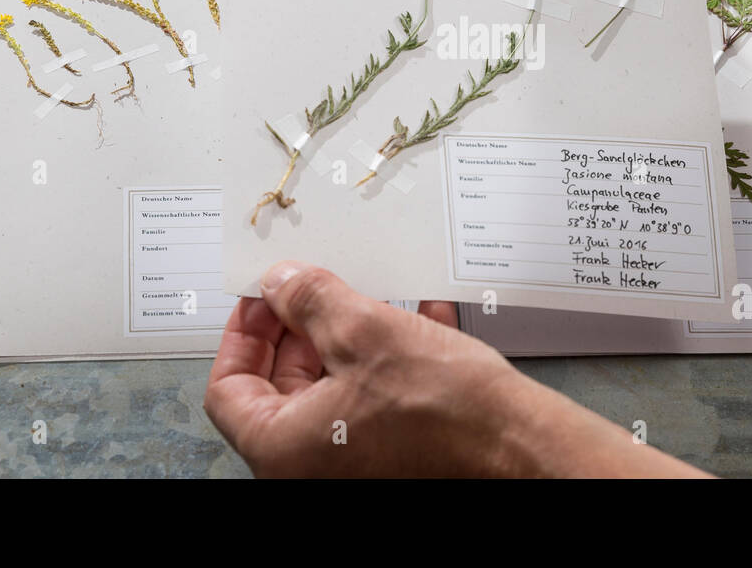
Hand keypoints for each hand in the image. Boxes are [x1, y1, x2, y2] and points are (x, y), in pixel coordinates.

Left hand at [204, 260, 710, 476]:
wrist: (522, 449)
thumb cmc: (446, 410)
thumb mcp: (365, 331)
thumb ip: (310, 301)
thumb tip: (281, 282)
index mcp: (285, 450)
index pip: (229, 388)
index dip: (244, 333)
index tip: (264, 297)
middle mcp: (314, 468)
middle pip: (281, 389)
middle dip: (301, 330)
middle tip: (317, 289)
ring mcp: (357, 466)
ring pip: (335, 391)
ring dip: (349, 339)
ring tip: (373, 298)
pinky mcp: (399, 457)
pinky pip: (378, 403)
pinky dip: (389, 361)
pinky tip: (420, 320)